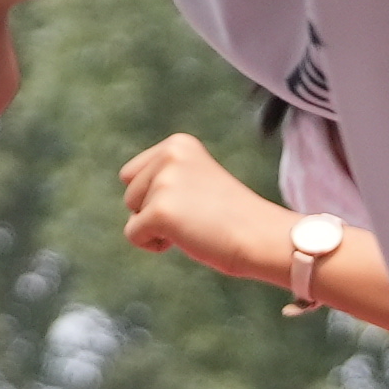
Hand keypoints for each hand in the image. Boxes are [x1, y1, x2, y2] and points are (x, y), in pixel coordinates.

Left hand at [117, 132, 298, 285]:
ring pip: (131, 214)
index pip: (131, 174)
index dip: (155, 195)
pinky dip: (152, 244)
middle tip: (195, 214)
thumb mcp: (195, 178)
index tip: (192, 199)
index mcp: (178, 144)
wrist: (262, 236)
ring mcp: (164, 183)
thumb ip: (164, 175)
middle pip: (129, 193)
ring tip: (194, 224)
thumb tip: (125, 182)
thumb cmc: (231, 215)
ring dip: (156, 227)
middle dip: (152, 210)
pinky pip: (133, 235)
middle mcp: (169, 155)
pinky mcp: (160, 212)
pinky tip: (187, 239)